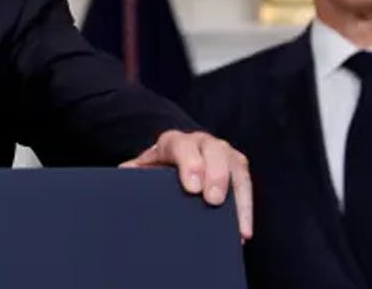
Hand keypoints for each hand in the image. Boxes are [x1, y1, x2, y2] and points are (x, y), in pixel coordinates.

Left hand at [120, 129, 252, 240]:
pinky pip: (246, 184)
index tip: (192, 188)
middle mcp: (202, 142)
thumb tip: (125, 173)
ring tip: (236, 225)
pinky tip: (242, 231)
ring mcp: (223, 152)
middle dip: (215, 176)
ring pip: (235, 166)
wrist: (178, 153)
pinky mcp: (237, 166)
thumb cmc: (160, 164)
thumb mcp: (146, 164)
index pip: (183, 147)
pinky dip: (246, 208)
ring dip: (237, 196)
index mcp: (175, 141)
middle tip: (212, 200)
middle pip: (215, 152)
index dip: (190, 164)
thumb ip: (136, 170)